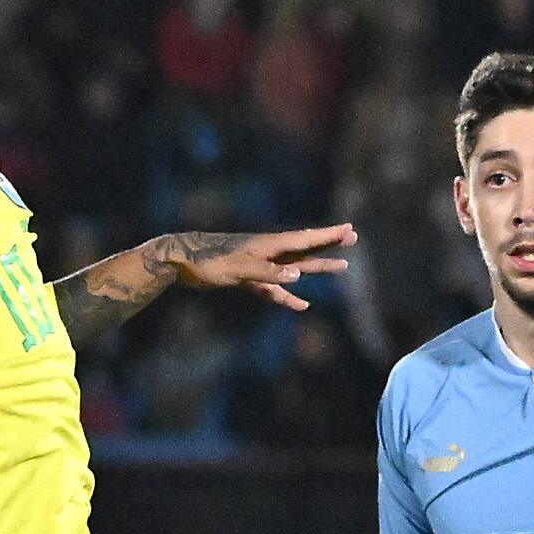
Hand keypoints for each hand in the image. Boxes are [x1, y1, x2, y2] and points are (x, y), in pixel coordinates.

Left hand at [158, 224, 355, 310]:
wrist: (181, 263)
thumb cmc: (208, 261)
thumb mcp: (239, 267)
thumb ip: (269, 272)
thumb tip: (298, 275)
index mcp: (268, 244)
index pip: (304, 239)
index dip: (328, 235)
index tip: (349, 228)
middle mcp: (268, 252)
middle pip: (306, 249)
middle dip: (329, 245)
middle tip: (353, 239)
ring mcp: (260, 266)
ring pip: (295, 268)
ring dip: (317, 268)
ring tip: (340, 267)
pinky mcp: (250, 279)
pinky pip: (276, 289)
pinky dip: (289, 296)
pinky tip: (302, 305)